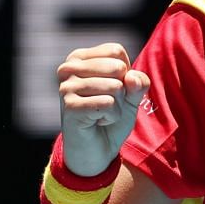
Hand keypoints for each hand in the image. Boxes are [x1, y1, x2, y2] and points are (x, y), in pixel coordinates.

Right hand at [57, 43, 149, 175]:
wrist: (95, 152)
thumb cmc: (109, 118)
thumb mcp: (130, 96)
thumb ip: (138, 82)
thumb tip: (131, 77)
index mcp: (79, 58)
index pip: (116, 51)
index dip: (124, 73)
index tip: (110, 91)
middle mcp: (68, 68)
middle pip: (117, 67)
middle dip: (121, 92)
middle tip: (105, 106)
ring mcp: (66, 87)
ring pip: (115, 87)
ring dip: (116, 107)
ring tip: (100, 115)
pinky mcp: (70, 106)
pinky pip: (108, 104)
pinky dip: (111, 117)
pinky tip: (96, 123)